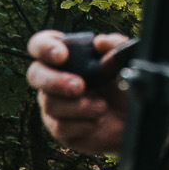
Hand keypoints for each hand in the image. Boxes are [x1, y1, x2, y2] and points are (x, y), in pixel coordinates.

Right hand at [27, 29, 130, 156]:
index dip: (44, 48)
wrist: (133, 118)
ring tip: (102, 107)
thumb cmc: (126, 85)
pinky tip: (96, 121)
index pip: (40, 44)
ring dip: (79, 107)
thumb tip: (100, 41)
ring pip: (49, 103)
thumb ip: (117, 47)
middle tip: (79, 87)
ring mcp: (54, 104)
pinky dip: (81, 124)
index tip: (62, 56)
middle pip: (34, 74)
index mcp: (66, 56)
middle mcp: (54, 78)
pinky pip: (59, 126)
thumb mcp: (127, 62)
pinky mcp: (58, 128)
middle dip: (55, 81)